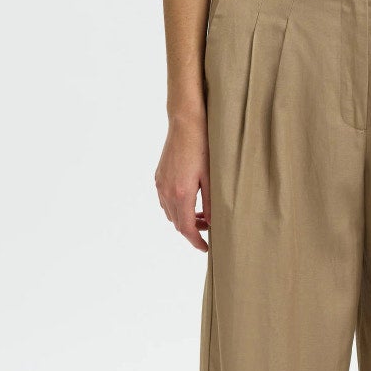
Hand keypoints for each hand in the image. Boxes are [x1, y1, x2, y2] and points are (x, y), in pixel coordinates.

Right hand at [155, 105, 211, 250]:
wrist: (186, 122)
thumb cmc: (203, 146)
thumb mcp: (212, 177)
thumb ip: (211, 203)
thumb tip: (211, 223)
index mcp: (181, 193)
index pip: (185, 228)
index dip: (195, 241)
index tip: (206, 248)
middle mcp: (166, 191)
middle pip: (176, 223)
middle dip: (191, 231)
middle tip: (208, 229)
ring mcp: (160, 183)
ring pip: (169, 212)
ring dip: (183, 219)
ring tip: (201, 216)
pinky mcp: (159, 176)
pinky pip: (165, 200)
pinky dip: (176, 207)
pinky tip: (190, 201)